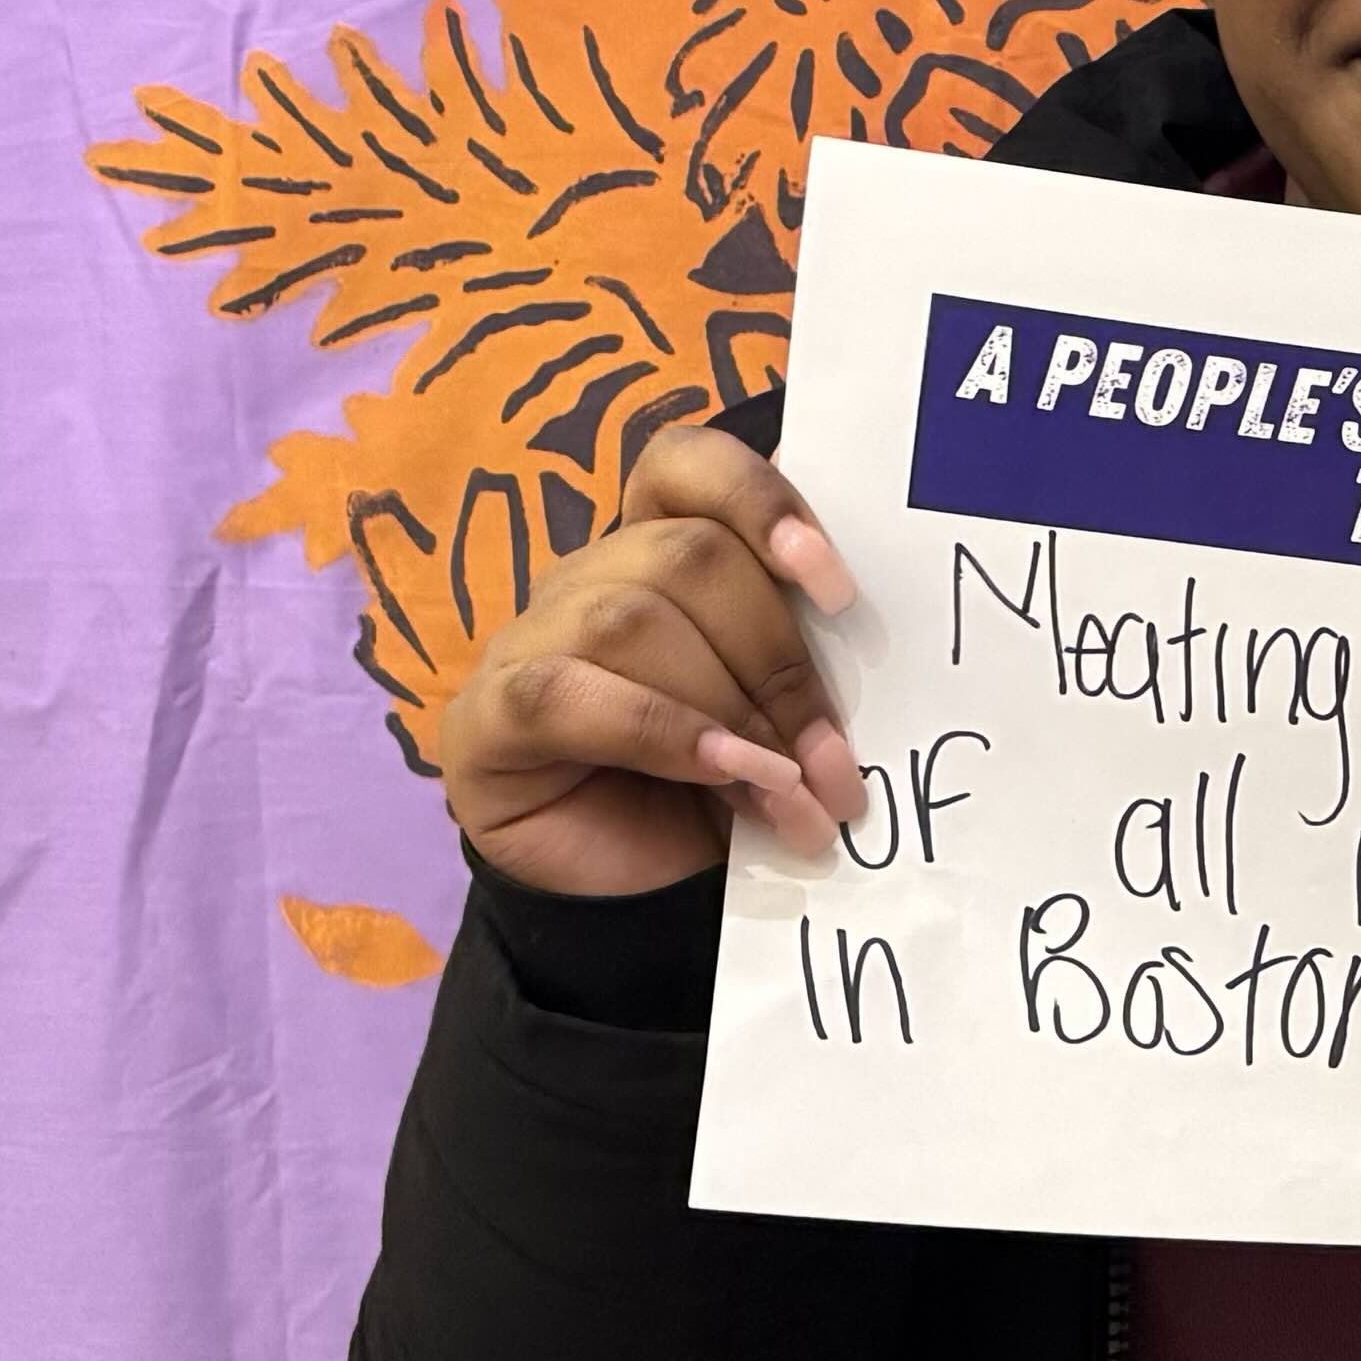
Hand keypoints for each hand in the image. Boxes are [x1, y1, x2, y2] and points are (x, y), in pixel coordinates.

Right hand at [433, 423, 865, 897]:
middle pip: (687, 556)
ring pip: (634, 620)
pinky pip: (570, 694)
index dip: (761, 501)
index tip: (837, 587)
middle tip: (834, 760)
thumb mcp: (778, 711)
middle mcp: (589, 576)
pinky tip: (727, 777)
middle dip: (779, 663)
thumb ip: (807, 654)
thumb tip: (872, 626)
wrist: (636, 895)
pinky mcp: (488, 715)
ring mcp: (529, 639)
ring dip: (732, 712)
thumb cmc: (718, 787)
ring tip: (791, 791)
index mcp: (661, 546)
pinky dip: (665, 734)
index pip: (687, 465)